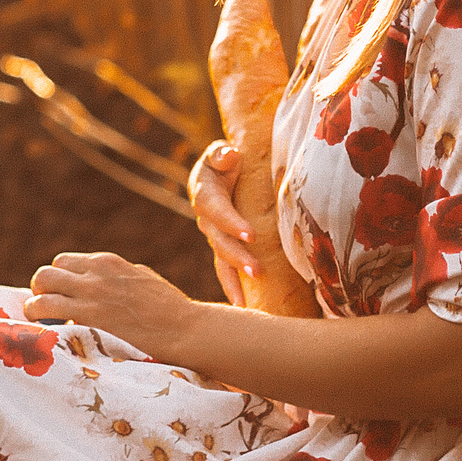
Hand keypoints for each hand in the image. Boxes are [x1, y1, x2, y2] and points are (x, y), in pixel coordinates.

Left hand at [24, 252, 200, 351]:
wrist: (186, 330)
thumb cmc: (171, 310)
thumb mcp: (142, 279)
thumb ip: (118, 278)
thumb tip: (103, 286)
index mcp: (108, 263)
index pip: (65, 263)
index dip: (60, 283)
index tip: (61, 299)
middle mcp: (95, 273)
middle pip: (48, 273)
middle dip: (43, 291)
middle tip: (45, 311)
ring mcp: (90, 294)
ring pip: (41, 289)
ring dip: (35, 306)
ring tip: (38, 323)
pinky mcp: (88, 317)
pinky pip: (47, 313)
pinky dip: (39, 322)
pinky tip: (45, 335)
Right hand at [185, 142, 257, 305]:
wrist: (225, 169)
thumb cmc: (228, 159)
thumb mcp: (222, 153)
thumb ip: (222, 154)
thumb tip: (230, 155)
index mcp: (205, 194)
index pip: (216, 210)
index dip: (231, 223)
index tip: (250, 235)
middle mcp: (206, 219)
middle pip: (219, 241)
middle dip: (237, 257)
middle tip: (257, 271)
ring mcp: (214, 235)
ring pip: (221, 260)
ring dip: (233, 279)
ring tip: (245, 301)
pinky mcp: (224, 247)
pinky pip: (225, 270)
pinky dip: (233, 288)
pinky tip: (243, 308)